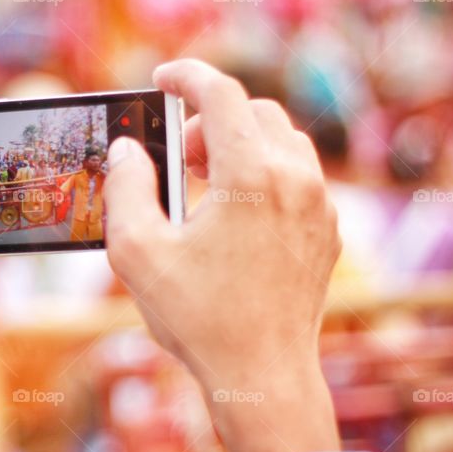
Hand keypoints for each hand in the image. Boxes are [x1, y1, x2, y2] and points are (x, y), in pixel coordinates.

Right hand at [104, 59, 341, 451]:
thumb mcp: (137, 250)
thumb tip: (127, 149)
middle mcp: (296, 179)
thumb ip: (126, 186)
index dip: (187, 75)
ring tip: (204, 182)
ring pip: (282, 140)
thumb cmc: (198, 317)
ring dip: (240, 143)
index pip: (221, 93)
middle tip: (179, 153)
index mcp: (251, 175)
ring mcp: (319, 206)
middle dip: (211, 118)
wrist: (262, 376)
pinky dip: (264, 172)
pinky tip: (234, 213)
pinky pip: (299, 175)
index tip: (162, 78)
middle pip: (255, 112)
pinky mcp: (326, 231)